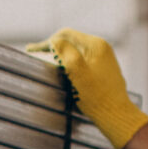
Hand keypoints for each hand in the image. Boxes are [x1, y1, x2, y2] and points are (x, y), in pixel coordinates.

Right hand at [25, 28, 147, 148]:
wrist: (115, 113)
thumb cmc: (96, 95)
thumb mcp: (76, 71)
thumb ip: (65, 51)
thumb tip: (54, 40)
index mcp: (95, 44)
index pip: (66, 35)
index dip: (46, 41)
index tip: (31, 50)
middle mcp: (102, 47)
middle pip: (72, 41)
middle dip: (53, 46)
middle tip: (35, 52)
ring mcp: (105, 58)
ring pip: (77, 51)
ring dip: (61, 54)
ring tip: (46, 59)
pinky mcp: (104, 69)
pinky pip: (83, 60)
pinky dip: (70, 62)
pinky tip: (63, 68)